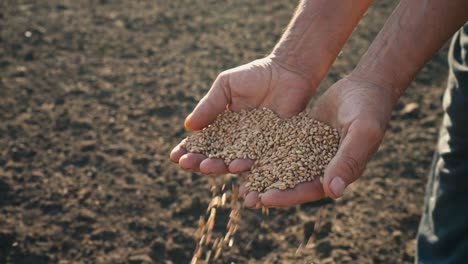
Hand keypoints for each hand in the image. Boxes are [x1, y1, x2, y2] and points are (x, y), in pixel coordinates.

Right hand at [170, 57, 317, 205]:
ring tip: (208, 166)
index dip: (187, 151)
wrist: (287, 72)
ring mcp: (254, 147)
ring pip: (233, 163)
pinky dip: (248, 166)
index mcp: (221, 127)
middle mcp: (236, 141)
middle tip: (187, 164)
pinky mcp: (273, 148)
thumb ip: (209, 105)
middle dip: (199, 162)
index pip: (201, 143)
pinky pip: (260, 161)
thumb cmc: (255, 76)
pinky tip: (238, 166)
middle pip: (214, 157)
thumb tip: (188, 127)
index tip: (175, 156)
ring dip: (219, 167)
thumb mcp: (226, 86)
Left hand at [257, 77, 395, 206]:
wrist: (366, 86)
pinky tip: (245, 152)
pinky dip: (265, 151)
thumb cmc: (370, 110)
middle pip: (292, 183)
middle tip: (244, 198)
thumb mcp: (361, 133)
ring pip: (283, 166)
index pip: (309, 190)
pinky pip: (281, 146)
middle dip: (269, 190)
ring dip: (263, 173)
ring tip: (239, 180)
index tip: (264, 198)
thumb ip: (348, 160)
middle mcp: (323, 167)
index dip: (287, 196)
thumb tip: (332, 192)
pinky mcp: (302, 137)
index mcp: (339, 173)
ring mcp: (311, 152)